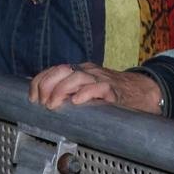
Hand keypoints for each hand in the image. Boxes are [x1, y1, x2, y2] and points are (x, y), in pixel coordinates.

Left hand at [28, 63, 163, 114]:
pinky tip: (78, 101)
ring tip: (55, 104)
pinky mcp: (113, 90)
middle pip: (63, 70)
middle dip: (49, 85)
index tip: (32, 97)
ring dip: (62, 89)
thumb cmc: (109, 95)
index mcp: (78, 70)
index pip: (53, 69)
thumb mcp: (85, 90)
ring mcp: (101, 79)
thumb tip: (42, 103)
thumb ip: (68, 93)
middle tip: (43, 103)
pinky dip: (87, 93)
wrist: (140, 92)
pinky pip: (100, 87)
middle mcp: (88, 72)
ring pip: (78, 76)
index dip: (40, 81)